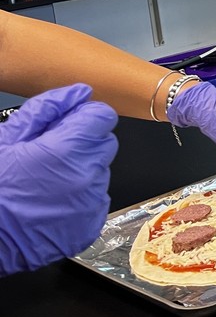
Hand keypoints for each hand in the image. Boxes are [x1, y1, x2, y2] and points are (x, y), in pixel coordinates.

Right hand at [0, 84, 118, 274]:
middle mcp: (87, 175)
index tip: (71, 124)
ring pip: (101, 171)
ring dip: (82, 170)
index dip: (86, 117)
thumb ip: (46, 109)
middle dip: (84, 143)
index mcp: (68, 149)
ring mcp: (92, 202)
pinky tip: (54, 201)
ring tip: (48, 182)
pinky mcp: (92, 223)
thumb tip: (78, 92)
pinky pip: (97, 198)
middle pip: (104, 143)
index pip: (103, 116)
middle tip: (51, 156)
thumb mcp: (8, 139)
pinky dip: (82, 197)